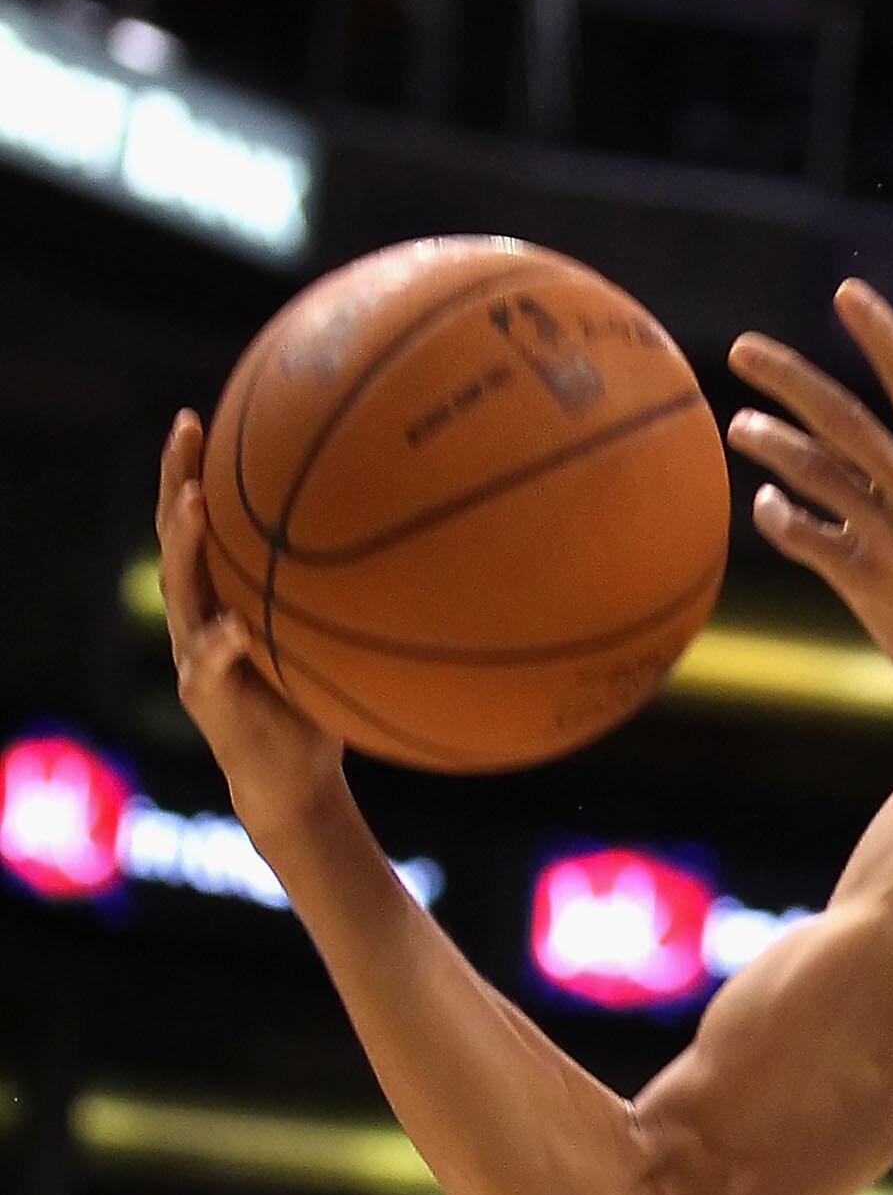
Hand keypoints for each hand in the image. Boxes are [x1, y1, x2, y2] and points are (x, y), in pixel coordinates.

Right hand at [156, 412, 347, 839]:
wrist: (294, 779)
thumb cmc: (316, 700)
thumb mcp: (332, 637)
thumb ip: (346, 596)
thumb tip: (414, 541)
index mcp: (224, 594)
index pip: (201, 520)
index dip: (192, 468)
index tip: (198, 415)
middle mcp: (199, 615)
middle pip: (176, 537)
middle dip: (176, 480)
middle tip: (185, 429)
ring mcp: (195, 655)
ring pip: (180, 592)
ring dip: (186, 547)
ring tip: (195, 505)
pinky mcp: (206, 701)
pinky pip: (207, 668)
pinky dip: (219, 647)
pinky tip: (233, 629)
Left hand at [727, 283, 892, 715]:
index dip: (880, 332)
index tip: (847, 294)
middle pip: (841, 416)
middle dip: (786, 377)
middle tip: (742, 350)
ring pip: (813, 471)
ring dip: (769, 442)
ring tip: (741, 425)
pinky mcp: (869, 582)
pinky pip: (805, 535)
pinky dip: (779, 514)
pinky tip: (768, 503)